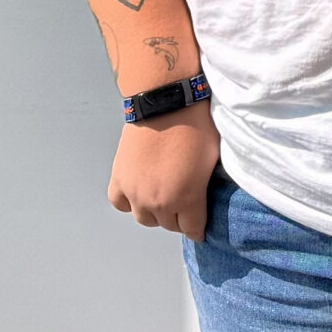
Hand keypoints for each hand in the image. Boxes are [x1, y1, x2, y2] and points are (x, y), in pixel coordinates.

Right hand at [110, 101, 219, 239]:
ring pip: (145, 218)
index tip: (200, 226)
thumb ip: (205, 188)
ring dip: (155, 212)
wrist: (167, 103)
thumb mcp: (213, 160)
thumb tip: (204, 200)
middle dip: (179, 218)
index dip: (199, 228)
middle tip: (184, 205)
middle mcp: (157, 202)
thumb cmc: (196, 126)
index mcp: (186, 199)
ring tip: (164, 196)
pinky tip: (140, 191)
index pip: (192, 229)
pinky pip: (121, 203)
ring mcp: (134, 192)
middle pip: (168, 225)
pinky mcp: (118, 179)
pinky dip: (130, 201)